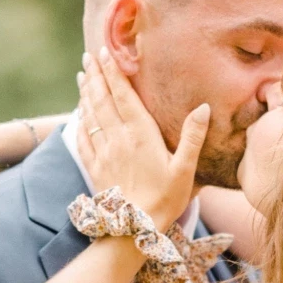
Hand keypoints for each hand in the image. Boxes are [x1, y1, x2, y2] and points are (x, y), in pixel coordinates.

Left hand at [77, 51, 206, 231]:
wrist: (133, 230)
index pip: (123, 96)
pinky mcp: (94, 168)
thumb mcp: (185, 169)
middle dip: (96, 76)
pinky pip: (83, 139)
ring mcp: (103, 153)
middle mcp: (118, 139)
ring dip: (86, 94)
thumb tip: (204, 107)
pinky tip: (79, 114)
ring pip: (90, 116)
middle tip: (89, 57)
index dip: (113, 73)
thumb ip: (192, 137)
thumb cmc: (165, 200)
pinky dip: (80, 122)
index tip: (105, 52)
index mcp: (140, 135)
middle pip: (102, 100)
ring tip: (83, 76)